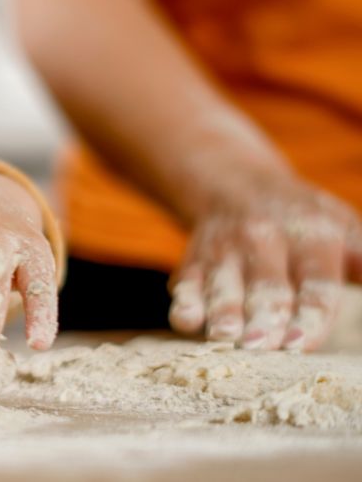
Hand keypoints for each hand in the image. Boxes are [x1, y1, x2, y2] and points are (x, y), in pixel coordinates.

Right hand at [168, 174, 361, 350]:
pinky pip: (188, 281)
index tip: (300, 342)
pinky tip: (185, 320)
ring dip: (222, 310)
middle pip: (267, 285)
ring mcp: (226, 249)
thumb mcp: (347, 231)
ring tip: (223, 336)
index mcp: (311, 234)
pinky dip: (185, 300)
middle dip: (264, 316)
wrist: (235, 183)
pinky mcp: (194, 259)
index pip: (314, 281)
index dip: (308, 313)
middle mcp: (265, 238)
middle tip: (261, 347)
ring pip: (224, 283)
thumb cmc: (306, 221)